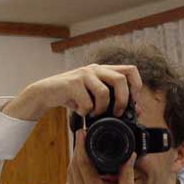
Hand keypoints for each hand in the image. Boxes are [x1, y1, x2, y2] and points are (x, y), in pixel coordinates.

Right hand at [2, 64, 141, 120]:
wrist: (46, 92)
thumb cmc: (73, 96)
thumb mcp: (94, 97)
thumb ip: (113, 101)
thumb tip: (138, 112)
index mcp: (104, 70)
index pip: (130, 70)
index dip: (136, 86)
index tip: (133, 102)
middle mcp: (95, 69)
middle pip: (120, 80)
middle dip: (122, 100)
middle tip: (117, 113)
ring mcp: (83, 75)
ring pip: (104, 92)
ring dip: (101, 109)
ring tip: (94, 114)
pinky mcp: (72, 83)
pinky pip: (87, 102)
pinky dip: (86, 112)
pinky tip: (80, 111)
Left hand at [67, 129, 136, 183]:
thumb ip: (127, 176)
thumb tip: (130, 157)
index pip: (83, 162)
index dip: (81, 146)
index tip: (82, 133)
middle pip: (74, 165)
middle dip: (77, 149)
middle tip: (82, 137)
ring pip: (70, 173)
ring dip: (75, 160)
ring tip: (84, 150)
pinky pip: (71, 183)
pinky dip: (76, 173)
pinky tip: (84, 170)